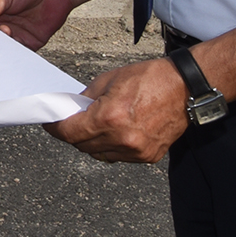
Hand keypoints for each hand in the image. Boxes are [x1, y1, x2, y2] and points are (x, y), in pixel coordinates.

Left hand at [44, 58, 188, 163]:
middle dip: (73, 134)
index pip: (69, 133)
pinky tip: (116, 132)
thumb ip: (86, 98)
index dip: (55, 129)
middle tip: (72, 121)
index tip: (50, 124)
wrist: (185, 88)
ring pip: (100, 154)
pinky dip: (112, 147)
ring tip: (97, 126)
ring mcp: (136, 151)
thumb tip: (72, 109)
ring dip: (92, 143)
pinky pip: (119, 157)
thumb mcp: (108, 80)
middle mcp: (122, 139)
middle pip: (82, 146)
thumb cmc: (149, 79)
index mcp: (108, 118)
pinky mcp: (148, 157)